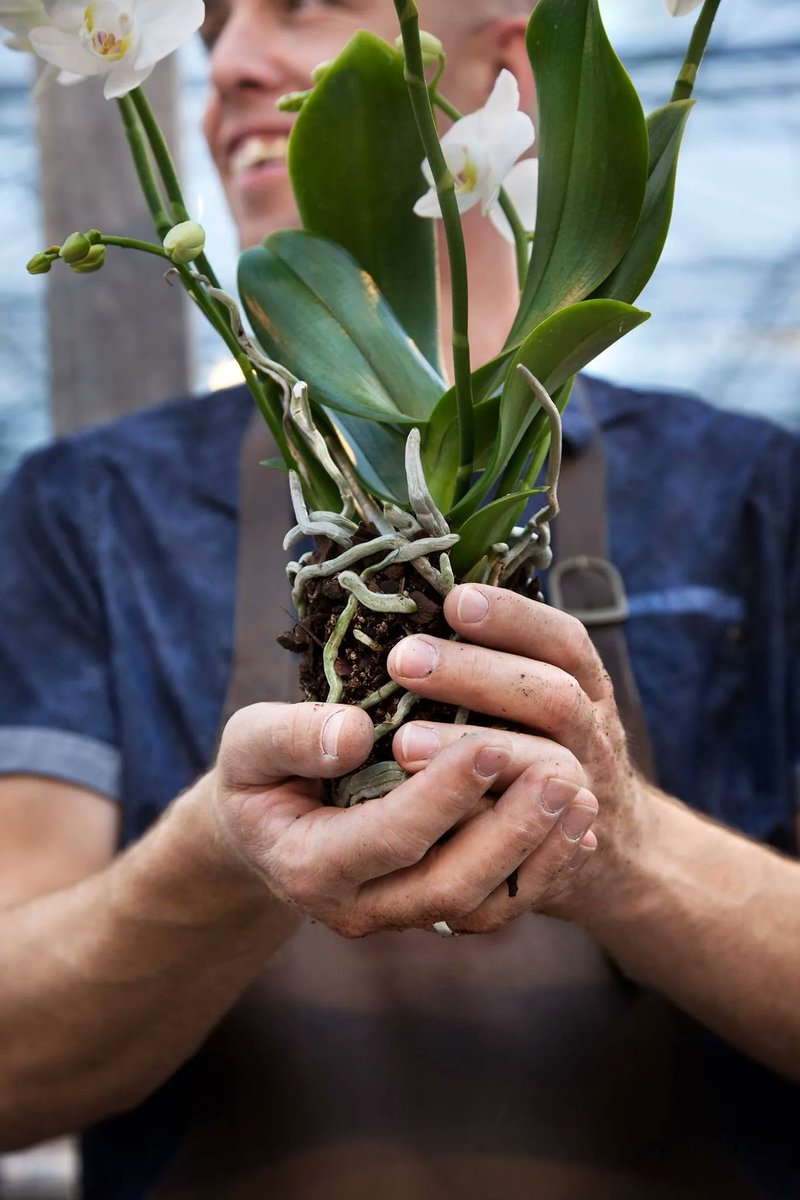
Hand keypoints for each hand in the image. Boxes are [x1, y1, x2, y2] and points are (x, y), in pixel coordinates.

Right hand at [213, 695, 596, 937]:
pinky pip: (496, 904)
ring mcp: (400, 915)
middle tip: (560, 772)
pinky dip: (542, 869)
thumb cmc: (260, 775)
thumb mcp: (249, 745)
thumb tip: (351, 734)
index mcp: (310, 864)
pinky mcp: (432, 910)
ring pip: (480, 905)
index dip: (444, 795)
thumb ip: (289, 738)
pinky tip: (577, 825)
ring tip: (581, 793)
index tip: (493, 743)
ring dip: (536, 852)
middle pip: (447, 885)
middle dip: (509, 830)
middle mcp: (359, 906)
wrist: (266, 828)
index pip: (390, 836)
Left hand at [387, 582, 650, 928]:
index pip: (562, 641)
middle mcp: (592, 735)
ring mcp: (583, 795)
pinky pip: (529, 842)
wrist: (619, 854)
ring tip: (402, 742)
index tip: (454, 599)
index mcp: (586, 687)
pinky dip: (482, 826)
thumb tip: (423, 600)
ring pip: (545, 769)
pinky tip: (425, 813)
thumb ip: (499, 662)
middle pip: (553, 697)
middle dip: (478, 674)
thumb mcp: (544, 698)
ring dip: (474, 752)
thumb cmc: (549, 750)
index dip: (513, 617)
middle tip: (404, 659)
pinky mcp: (561, 854)